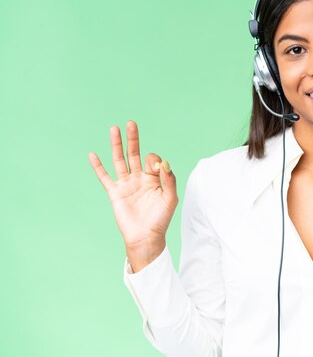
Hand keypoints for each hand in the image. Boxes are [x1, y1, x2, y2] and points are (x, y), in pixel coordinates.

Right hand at [88, 120, 178, 270]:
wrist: (146, 237)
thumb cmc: (160, 219)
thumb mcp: (170, 198)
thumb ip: (169, 179)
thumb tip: (164, 162)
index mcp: (154, 178)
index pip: (152, 160)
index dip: (155, 161)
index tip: (157, 168)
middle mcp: (139, 178)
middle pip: (135, 153)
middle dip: (133, 139)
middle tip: (131, 123)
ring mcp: (126, 184)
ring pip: (120, 160)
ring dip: (117, 145)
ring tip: (114, 128)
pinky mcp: (115, 193)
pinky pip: (104, 177)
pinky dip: (98, 166)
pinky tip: (92, 154)